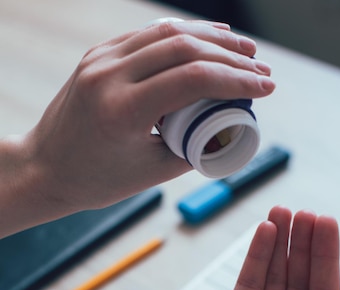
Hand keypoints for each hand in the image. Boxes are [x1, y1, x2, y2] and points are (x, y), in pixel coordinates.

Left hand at [3, 20, 273, 234]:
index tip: (266, 88)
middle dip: (233, 57)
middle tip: (262, 70)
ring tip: (245, 51)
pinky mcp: (99, 54)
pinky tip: (208, 38)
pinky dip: (183, 35)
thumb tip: (230, 130)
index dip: (237, 80)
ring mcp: (101, 59)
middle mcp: (108, 75)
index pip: (193, 79)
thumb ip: (194, 148)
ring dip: (212, 38)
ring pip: (168, 33)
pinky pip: (148, 36)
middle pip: (185, 48)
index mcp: (122, 110)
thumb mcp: (152, 172)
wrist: (45, 168)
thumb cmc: (96, 179)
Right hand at [178, 206, 339, 289]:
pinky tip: (264, 232)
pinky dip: (256, 258)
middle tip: (304, 212)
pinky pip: (246, 285)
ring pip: (272, 277)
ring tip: (282, 210)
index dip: (326, 256)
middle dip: (303, 245)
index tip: (325, 223)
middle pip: (299, 279)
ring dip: (279, 243)